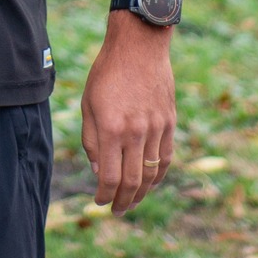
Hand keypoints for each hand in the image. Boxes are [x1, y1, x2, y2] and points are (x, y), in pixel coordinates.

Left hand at [80, 15, 174, 213]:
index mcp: (111, 128)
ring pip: (151, 173)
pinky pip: (166, 158)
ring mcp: (156, 129)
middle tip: (116, 210)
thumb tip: (97, 169)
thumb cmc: (106, 73)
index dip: (104, 194)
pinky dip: (158, 175)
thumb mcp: (88, 104)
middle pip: (132, 181)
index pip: (109, 175)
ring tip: (131, 202)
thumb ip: (91, 139)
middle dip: (122, 201)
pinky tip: (150, 183)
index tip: (99, 202)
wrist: (139, 47)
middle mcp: (136, 133)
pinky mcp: (170, 123)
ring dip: (141, 192)